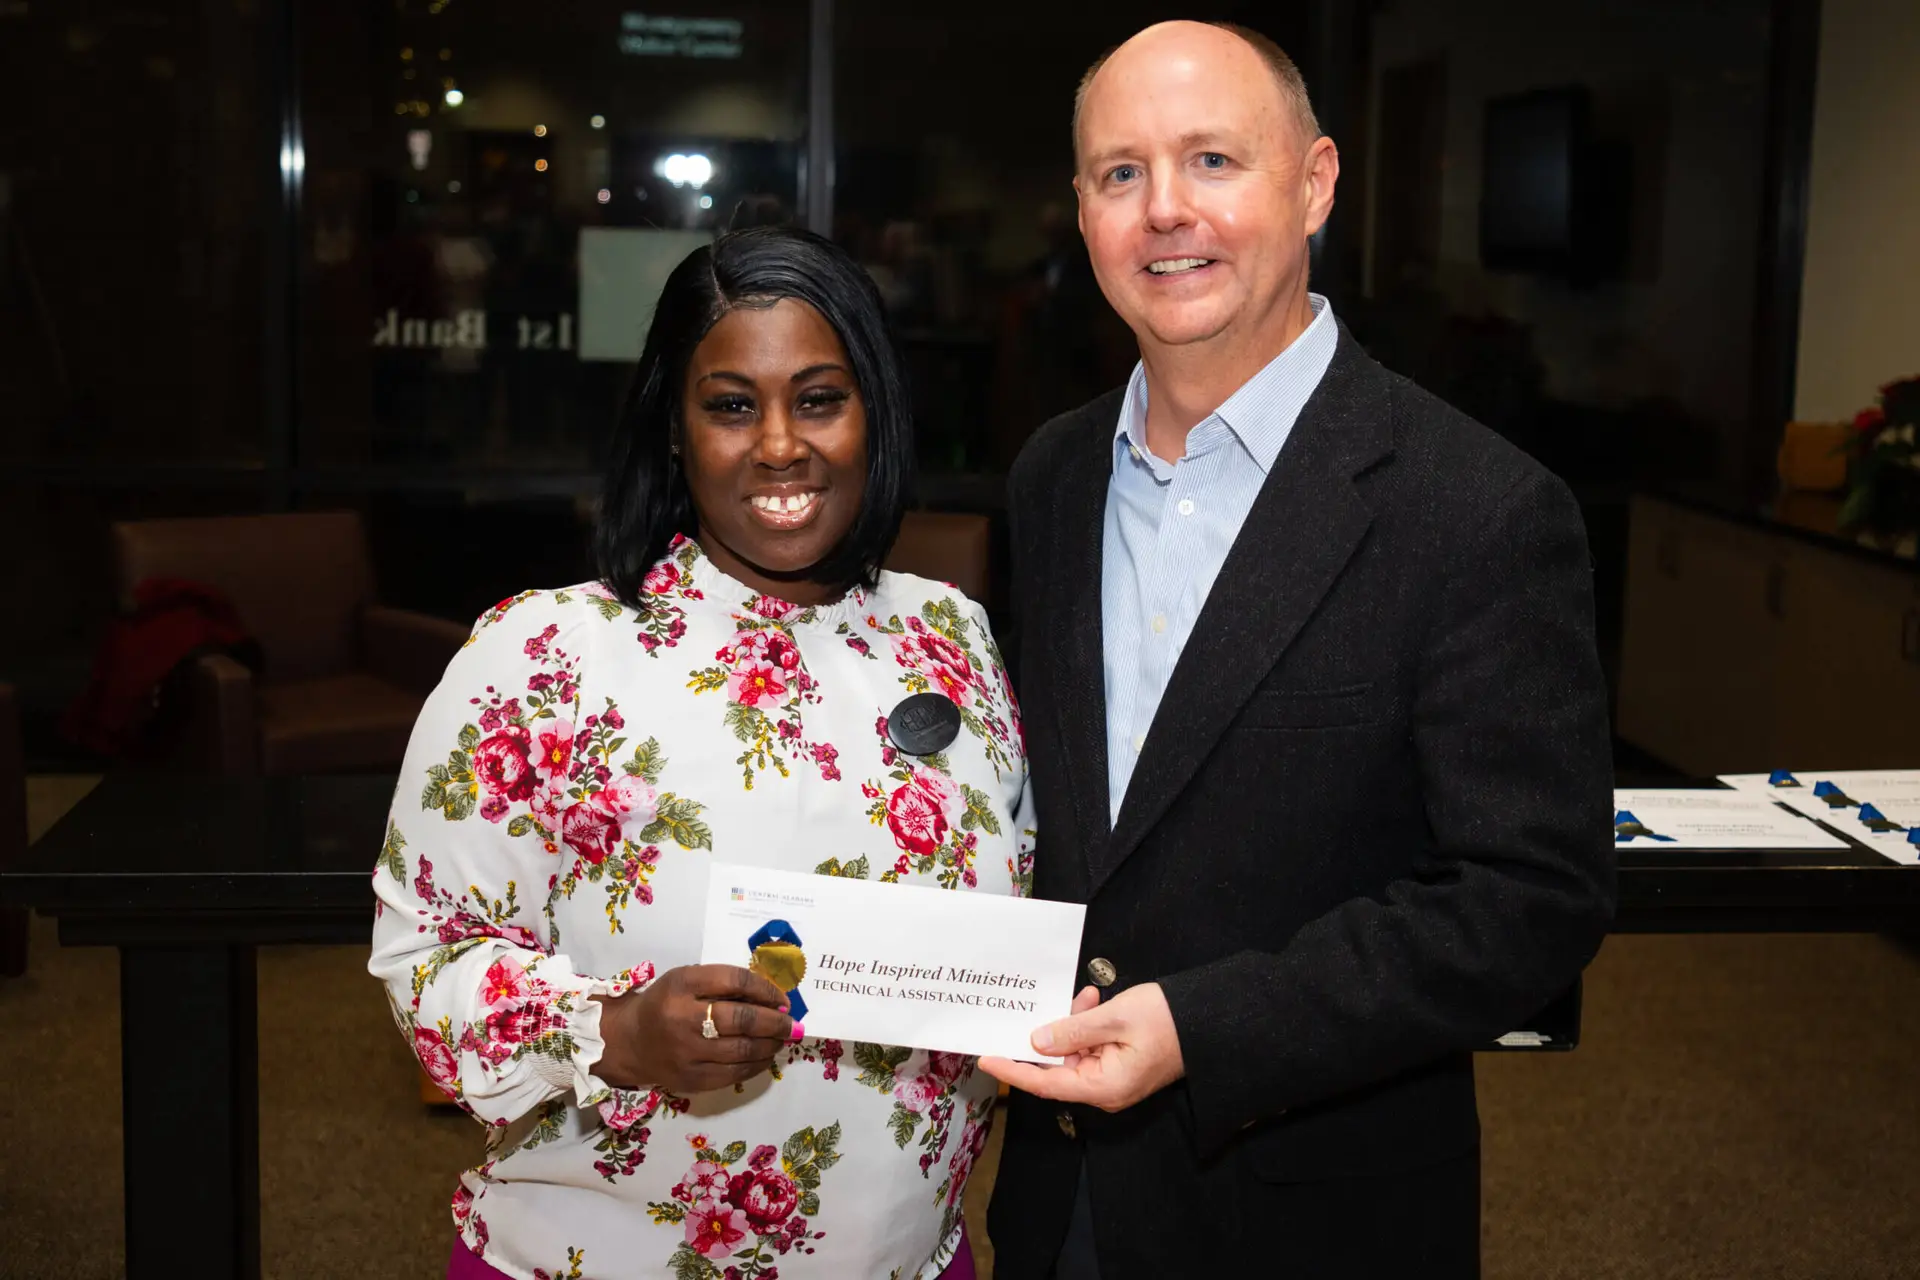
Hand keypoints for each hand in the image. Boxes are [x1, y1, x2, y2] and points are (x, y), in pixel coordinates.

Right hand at [592, 964, 794, 1094]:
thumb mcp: (687, 980)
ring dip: (771, 1044)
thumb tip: (774, 999)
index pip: (735, 981)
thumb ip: (724, 984)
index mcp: (681, 985)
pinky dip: (757, 1064)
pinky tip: (765, 1056)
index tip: (783, 998)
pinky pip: (735, 1073)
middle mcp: (682, 1019)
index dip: (766, 989)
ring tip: (782, 1039)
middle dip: (776, 1022)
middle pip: (742, 1020)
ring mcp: (687, 1054)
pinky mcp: (692, 1080)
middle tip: (793, 1023)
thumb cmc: (665, 1004)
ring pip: (743, 1050)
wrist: (630, 1041)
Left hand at [978, 982, 1185, 1111]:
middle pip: (1057, 1066)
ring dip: (1071, 1023)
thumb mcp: (1114, 1018)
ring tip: (1085, 997)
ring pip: (1072, 1052)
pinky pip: (1090, 1047)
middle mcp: (1104, 1089)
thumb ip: (1072, 1030)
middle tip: (1039, 1005)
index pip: (1046, 1083)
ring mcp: (1112, 1078)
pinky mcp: (1119, 1065)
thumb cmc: (1166, 1020)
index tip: (986, 1058)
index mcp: (1103, 1087)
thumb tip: (1037, 1041)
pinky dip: (1086, 1024)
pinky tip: (1092, 1000)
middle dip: (1047, 1034)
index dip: (1013, 1071)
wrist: (1209, 1020)